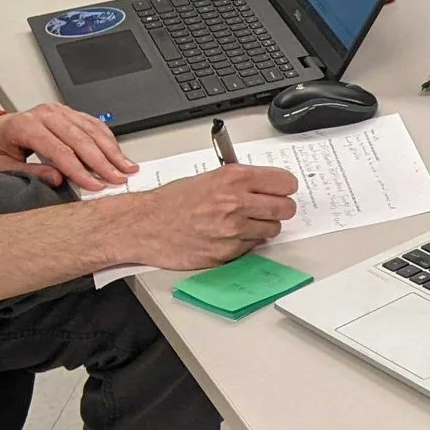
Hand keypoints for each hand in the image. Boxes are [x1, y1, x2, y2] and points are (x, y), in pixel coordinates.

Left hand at [0, 102, 134, 189]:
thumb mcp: (0, 167)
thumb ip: (31, 173)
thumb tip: (58, 179)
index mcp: (24, 126)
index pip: (60, 151)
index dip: (80, 170)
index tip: (96, 185)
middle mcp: (43, 114)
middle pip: (80, 139)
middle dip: (103, 161)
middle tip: (119, 178)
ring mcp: (56, 111)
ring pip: (91, 129)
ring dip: (111, 149)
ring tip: (126, 166)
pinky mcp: (65, 113)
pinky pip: (91, 123)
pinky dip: (107, 138)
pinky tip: (117, 152)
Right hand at [112, 164, 299, 270]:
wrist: (143, 225)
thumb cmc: (171, 201)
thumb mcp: (209, 178)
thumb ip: (242, 181)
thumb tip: (269, 186)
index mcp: (233, 178)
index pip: (286, 183)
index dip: (285, 188)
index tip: (282, 190)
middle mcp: (235, 203)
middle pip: (286, 208)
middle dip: (279, 209)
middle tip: (268, 208)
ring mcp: (232, 230)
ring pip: (273, 230)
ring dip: (262, 227)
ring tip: (241, 222)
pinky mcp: (226, 252)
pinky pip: (253, 247)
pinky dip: (245, 242)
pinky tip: (227, 235)